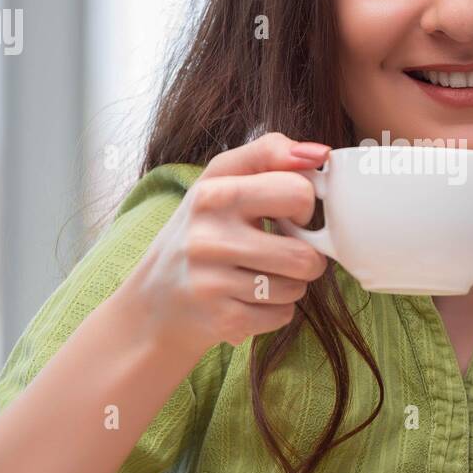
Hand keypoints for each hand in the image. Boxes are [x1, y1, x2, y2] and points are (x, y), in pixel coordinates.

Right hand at [120, 131, 330, 363]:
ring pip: (297, 287)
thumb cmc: (200, 232)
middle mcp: (208, 237)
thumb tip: (320, 153)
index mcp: (213, 194)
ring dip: (291, 285)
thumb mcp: (219, 181)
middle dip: (308, 257)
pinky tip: (248, 300)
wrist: (153, 302)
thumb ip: (268, 154)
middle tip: (285, 253)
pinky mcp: (222, 319)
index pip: (297, 192)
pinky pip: (284, 314)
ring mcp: (213, 282)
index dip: (304, 206)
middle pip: (305, 254)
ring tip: (261, 277)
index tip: (289, 214)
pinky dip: (275, 310)